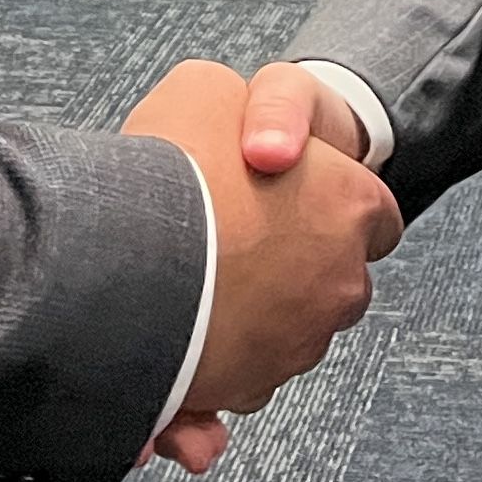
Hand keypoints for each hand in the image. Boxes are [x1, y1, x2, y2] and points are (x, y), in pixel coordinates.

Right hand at [125, 61, 400, 439]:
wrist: (109, 248)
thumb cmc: (171, 164)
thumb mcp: (209, 90)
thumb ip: (253, 111)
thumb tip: (259, 139)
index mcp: (351, 204)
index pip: (371, 212)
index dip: (327, 200)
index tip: (290, 199)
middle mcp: (340, 282)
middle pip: (329, 278)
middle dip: (290, 266)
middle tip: (232, 239)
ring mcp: (297, 344)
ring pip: (282, 333)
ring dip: (249, 318)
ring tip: (192, 286)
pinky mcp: (246, 391)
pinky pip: (237, 384)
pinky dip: (214, 371)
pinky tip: (174, 338)